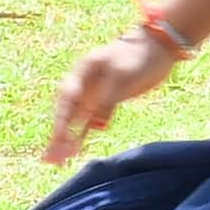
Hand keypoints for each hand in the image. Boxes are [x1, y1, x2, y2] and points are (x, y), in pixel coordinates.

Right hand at [42, 20, 190, 155]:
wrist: (159, 46)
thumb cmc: (139, 56)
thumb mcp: (122, 77)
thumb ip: (106, 100)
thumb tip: (95, 127)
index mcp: (84, 70)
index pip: (68, 98)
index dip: (63, 119)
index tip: (59, 138)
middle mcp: (84, 84)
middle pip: (66, 112)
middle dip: (58, 135)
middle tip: (50, 159)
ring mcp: (94, 93)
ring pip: (75, 121)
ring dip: (66, 140)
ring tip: (56, 162)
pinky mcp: (105, 102)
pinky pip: (88, 123)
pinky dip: (81, 136)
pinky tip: (74, 152)